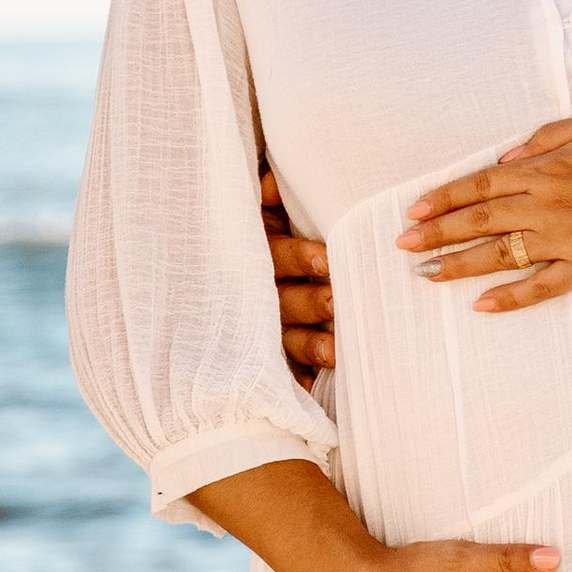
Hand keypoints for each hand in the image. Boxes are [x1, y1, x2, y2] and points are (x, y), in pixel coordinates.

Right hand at [262, 167, 332, 381]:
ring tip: (336, 352)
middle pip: (284, 301)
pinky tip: (316, 388)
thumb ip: (269, 191)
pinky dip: (301, 381)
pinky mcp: (274, 356)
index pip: (278, 256)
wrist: (235, 261)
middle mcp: (260, 293)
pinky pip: (287, 372)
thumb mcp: (264, 206)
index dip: (300, 258)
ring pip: (286, 339)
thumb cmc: (269, 225)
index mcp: (260, 254)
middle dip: (310, 302)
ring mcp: (265, 329)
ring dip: (310, 345)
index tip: (327, 259)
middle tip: (334, 302)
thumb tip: (272, 183)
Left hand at [398, 115, 571, 310]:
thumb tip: (504, 157)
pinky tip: (481, 305)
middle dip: (438, 233)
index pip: (482, 182)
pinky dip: (510, 298)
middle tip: (402, 245)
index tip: (415, 209)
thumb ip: (543, 139)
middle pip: (481, 220)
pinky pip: (542, 287)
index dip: (445, 197)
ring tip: (427, 275)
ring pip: (501, 256)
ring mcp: (568, 240)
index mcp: (548, 168)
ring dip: (460, 266)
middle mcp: (550, 205)